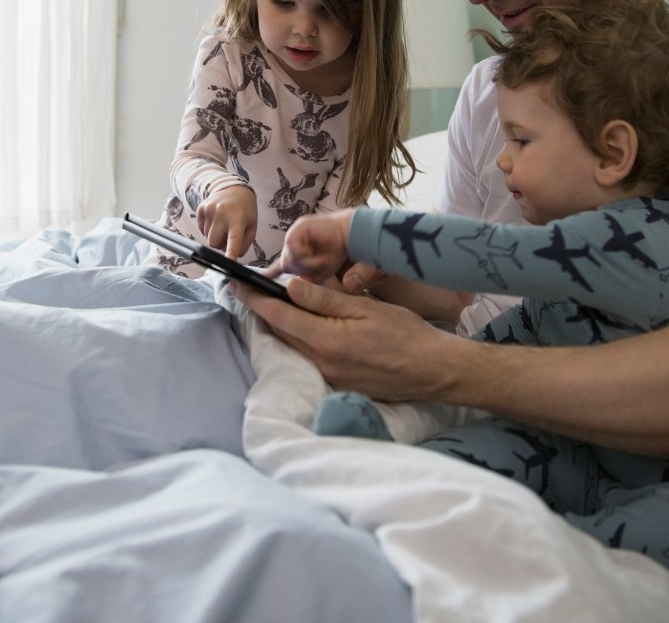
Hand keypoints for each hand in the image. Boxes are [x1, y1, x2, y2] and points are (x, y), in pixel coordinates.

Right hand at [197, 184, 256, 259]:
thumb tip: (231, 257)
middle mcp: (222, 214)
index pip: (234, 240)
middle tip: (228, 234)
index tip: (229, 262)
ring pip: (207, 238)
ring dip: (215, 236)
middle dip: (220, 244)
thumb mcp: (252, 227)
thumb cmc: (245, 212)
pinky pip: (201, 230)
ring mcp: (209, 210)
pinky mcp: (201, 208)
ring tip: (223, 224)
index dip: (231, 252)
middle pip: (214, 243)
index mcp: (238, 220)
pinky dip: (208, 229)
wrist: (234, 189)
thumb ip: (244, 244)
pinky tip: (216, 220)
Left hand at [235, 276, 460, 401]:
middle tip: (249, 290)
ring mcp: (328, 378)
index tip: (236, 283)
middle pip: (280, 334)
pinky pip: (308, 359)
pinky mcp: (337, 384)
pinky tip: (302, 327)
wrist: (432, 370)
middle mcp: (321, 364)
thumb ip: (325, 300)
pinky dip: (299, 340)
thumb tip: (290, 287)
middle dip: (263, 311)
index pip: (279, 317)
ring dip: (280, 326)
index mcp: (326, 341)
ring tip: (271, 304)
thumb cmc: (404, 333)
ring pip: (293, 347)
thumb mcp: (364, 307)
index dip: (255, 299)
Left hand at [278, 210, 354, 282]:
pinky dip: (305, 256)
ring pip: (289, 258)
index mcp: (297, 251)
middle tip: (319, 266)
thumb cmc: (336, 252)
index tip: (263, 277)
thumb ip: (307, 280)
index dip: (271, 272)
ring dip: (306, 264)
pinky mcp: (296, 229)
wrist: (348, 234)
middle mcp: (293, 242)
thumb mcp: (319, 272)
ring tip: (322, 261)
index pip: (280, 264)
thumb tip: (297, 284)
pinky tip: (314, 253)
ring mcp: (293, 234)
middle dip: (302, 270)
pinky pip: (293, 247)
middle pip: (285, 264)